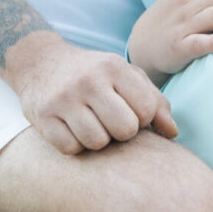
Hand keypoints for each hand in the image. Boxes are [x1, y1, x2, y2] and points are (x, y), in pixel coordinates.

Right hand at [5, 30, 178, 155]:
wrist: (40, 63)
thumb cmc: (95, 74)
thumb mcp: (126, 77)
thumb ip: (155, 101)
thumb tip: (172, 132)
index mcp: (114, 67)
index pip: (146, 110)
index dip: (143, 119)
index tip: (130, 112)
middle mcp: (89, 80)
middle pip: (125, 130)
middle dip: (122, 132)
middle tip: (111, 122)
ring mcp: (63, 98)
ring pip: (97, 142)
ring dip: (98, 140)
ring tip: (92, 125)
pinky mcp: (42, 116)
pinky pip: (70, 148)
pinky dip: (75, 145)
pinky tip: (72, 130)